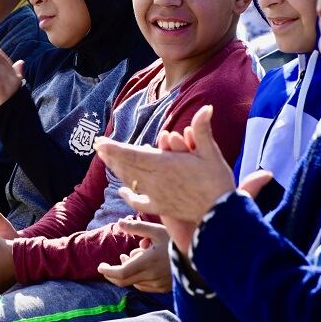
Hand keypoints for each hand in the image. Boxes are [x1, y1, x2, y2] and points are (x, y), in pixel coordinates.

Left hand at [0, 39, 23, 109]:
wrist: (16, 122)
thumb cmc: (13, 106)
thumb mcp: (15, 89)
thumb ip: (18, 74)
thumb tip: (21, 62)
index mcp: (14, 77)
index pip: (4, 61)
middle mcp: (14, 79)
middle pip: (0, 62)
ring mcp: (10, 85)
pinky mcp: (3, 92)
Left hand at [95, 105, 240, 252]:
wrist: (222, 215)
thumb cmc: (217, 182)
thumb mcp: (211, 153)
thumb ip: (202, 130)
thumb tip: (207, 107)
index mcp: (164, 165)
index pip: (132, 154)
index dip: (114, 148)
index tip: (100, 141)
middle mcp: (155, 180)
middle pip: (126, 167)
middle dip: (111, 156)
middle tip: (98, 146)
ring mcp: (156, 195)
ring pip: (129, 181)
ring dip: (117, 170)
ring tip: (106, 160)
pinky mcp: (160, 208)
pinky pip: (138, 201)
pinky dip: (128, 195)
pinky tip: (122, 191)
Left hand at [98, 219, 171, 292]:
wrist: (199, 255)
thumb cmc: (176, 239)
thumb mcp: (157, 229)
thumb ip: (137, 227)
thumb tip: (119, 223)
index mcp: (149, 261)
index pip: (122, 273)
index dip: (108, 271)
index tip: (100, 266)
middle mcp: (153, 276)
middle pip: (124, 281)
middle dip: (114, 272)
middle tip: (114, 261)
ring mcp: (159, 284)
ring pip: (134, 283)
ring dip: (128, 272)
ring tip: (134, 255)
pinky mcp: (164, 288)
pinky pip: (144, 286)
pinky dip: (138, 277)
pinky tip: (143, 265)